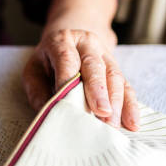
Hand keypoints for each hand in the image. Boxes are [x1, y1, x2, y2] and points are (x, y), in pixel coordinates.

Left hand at [22, 28, 138, 130]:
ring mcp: (105, 54)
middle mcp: (86, 43)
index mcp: (62, 41)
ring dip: (116, 102)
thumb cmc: (47, 63)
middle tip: (102, 113)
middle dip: (99, 91)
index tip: (69, 100)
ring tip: (113, 124)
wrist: (68, 42)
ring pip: (114, 76)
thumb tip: (50, 113)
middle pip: (94, 66)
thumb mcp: (33, 72)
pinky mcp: (116, 68)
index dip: (68, 78)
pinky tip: (132, 122)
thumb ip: (38, 91)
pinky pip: (126, 85)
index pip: (66, 58)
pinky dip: (130, 105)